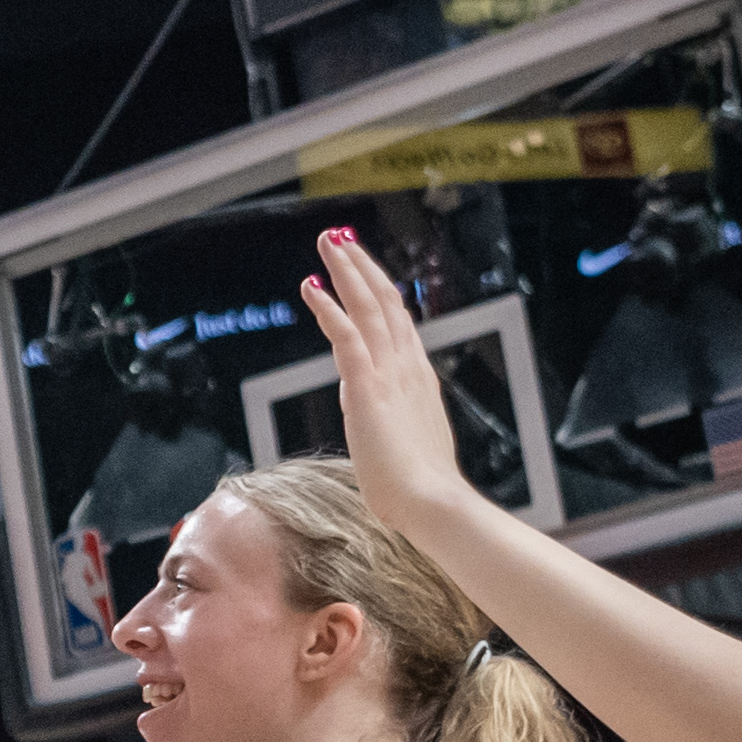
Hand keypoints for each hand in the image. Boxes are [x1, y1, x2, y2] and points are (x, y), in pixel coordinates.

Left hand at [298, 227, 474, 533]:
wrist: (430, 502)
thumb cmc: (417, 487)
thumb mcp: (405, 440)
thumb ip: (388, 416)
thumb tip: (363, 408)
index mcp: (416, 377)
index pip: (397, 321)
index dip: (377, 290)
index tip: (361, 269)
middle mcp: (406, 366)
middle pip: (384, 301)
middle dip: (361, 266)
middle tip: (339, 238)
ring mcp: (389, 373)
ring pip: (368, 307)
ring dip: (346, 271)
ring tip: (328, 243)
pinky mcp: (367, 387)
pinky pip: (346, 336)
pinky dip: (328, 307)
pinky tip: (311, 287)